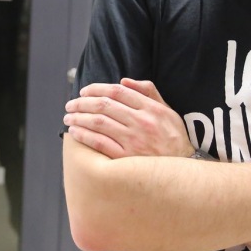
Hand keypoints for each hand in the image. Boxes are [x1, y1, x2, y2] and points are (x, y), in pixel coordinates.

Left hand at [64, 78, 192, 158]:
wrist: (182, 170)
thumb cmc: (173, 138)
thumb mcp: (168, 111)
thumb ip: (148, 92)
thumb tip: (124, 80)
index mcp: (151, 108)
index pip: (118, 91)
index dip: (97, 88)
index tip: (84, 91)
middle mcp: (141, 122)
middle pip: (104, 105)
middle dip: (82, 102)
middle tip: (71, 104)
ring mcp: (133, 141)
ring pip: (99, 123)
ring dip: (79, 117)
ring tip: (68, 117)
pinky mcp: (126, 158)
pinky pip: (100, 143)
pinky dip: (84, 135)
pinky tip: (75, 132)